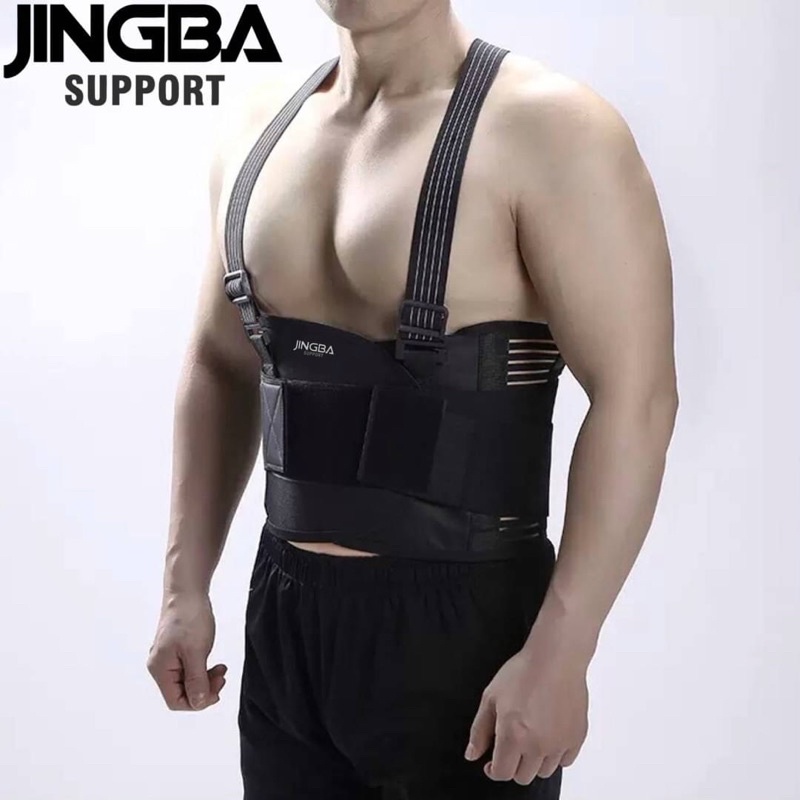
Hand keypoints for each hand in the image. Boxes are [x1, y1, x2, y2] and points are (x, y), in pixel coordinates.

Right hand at [147, 592, 226, 710]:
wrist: (188, 591)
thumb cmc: (189, 617)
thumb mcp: (196, 652)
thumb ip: (197, 680)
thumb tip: (198, 703)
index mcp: (161, 669)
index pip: (176, 701)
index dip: (197, 702)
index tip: (216, 691)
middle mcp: (161, 666)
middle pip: (182, 693)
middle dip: (204, 689)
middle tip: (221, 676)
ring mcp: (169, 658)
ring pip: (187, 681)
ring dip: (206, 679)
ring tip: (220, 669)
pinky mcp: (177, 650)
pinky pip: (190, 669)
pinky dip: (203, 669)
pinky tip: (213, 663)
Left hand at [464, 641, 588, 783]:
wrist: (555, 658)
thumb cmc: (522, 672)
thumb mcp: (491, 697)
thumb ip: (479, 730)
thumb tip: (472, 755)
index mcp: (513, 735)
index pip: (502, 773)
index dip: (493, 769)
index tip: (491, 762)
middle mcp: (537, 745)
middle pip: (523, 776)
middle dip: (513, 764)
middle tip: (512, 744)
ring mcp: (559, 743)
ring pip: (544, 771)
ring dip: (534, 760)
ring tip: (531, 736)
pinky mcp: (577, 737)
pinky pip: (564, 761)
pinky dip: (555, 754)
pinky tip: (548, 735)